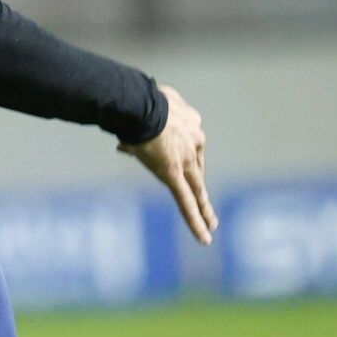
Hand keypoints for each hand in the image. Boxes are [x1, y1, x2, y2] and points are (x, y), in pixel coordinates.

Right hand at [121, 85, 216, 244]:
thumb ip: (140, 126)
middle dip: (202, 190)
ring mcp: (186, 160)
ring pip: (198, 190)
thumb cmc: (138, 99)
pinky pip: (186, 201)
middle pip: (198, 171)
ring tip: (211, 226)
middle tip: (209, 207)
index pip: (188, 145)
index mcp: (190, 123)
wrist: (141, 103)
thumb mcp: (144, 108)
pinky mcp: (175, 174)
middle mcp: (194, 142)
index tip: (179, 161)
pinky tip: (204, 237)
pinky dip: (195, 220)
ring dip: (205, 210)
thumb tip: (125, 145)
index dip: (182, 155)